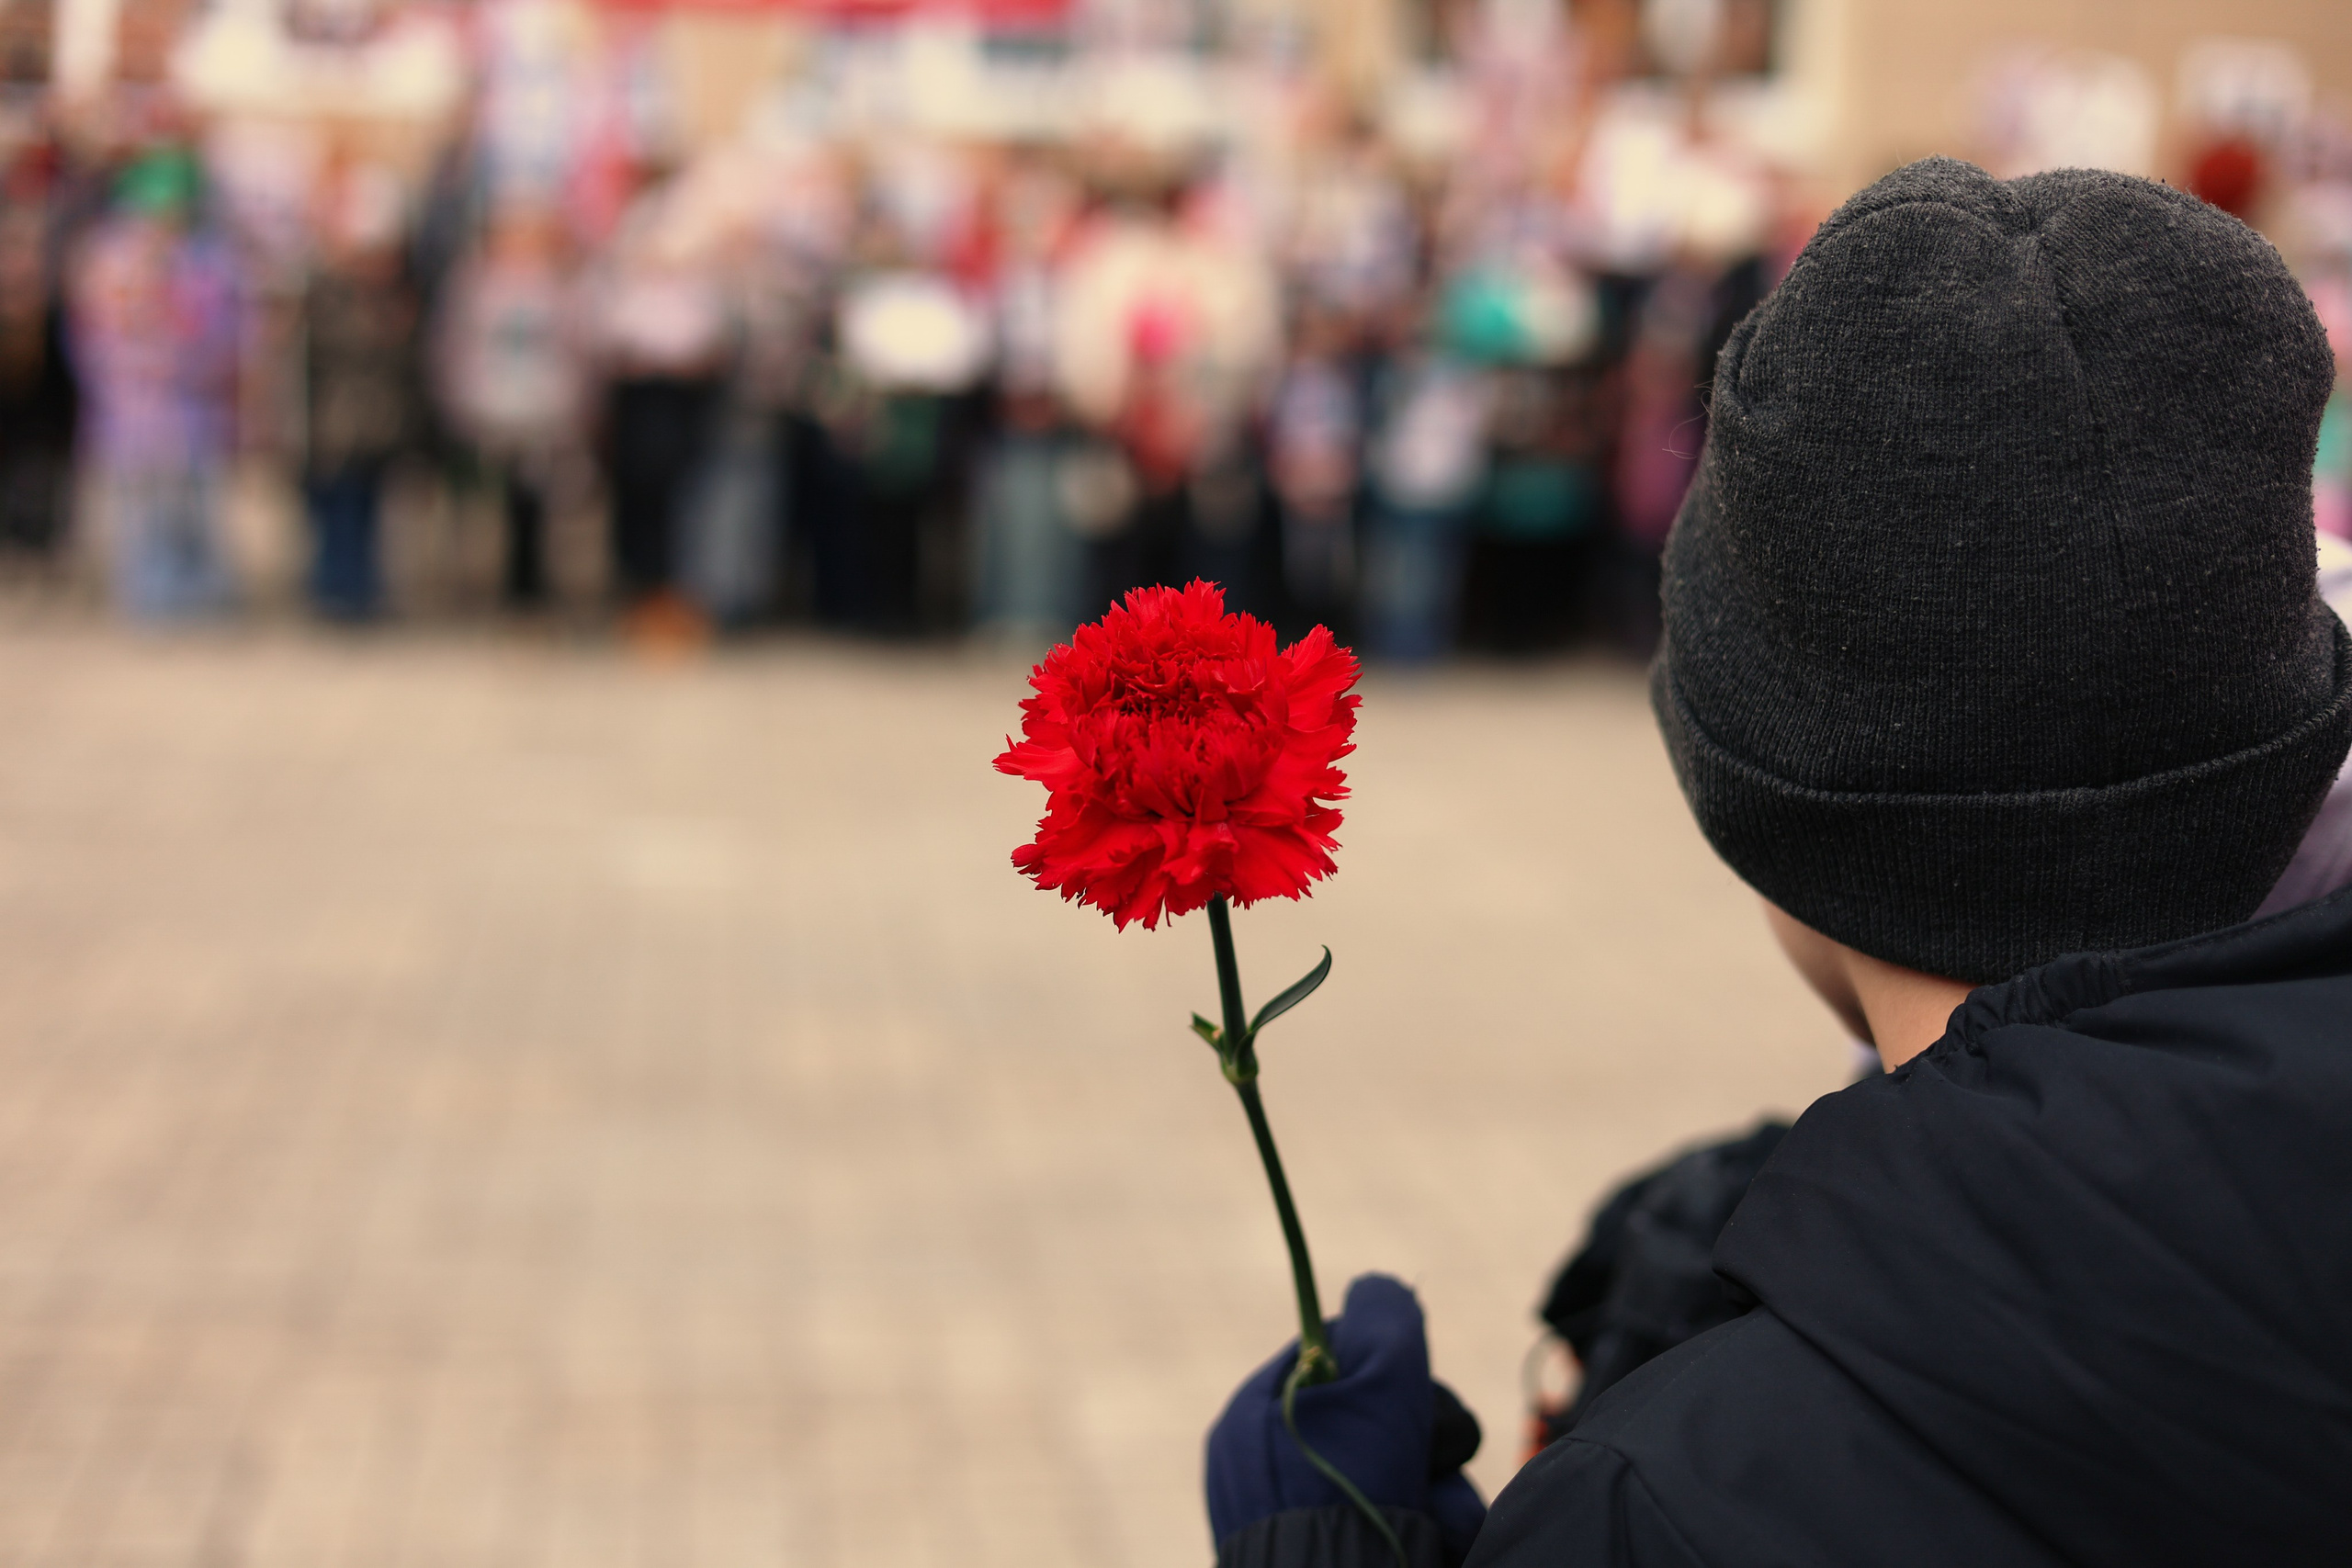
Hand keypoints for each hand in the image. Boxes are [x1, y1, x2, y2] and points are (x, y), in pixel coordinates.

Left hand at [1205, 1274, 1485, 1558]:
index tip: (1413, 1398)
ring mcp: (1290, 1519)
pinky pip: (1385, 1524)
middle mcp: (1264, 1466)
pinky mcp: (1320, 1560)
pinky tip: (1430, 1543)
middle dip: (1423, 1438)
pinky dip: (1420, 1528)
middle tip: (1433, 1459)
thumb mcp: (1381, 1378)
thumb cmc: (1353, 1486)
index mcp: (1256, 1412)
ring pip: (1390, 1475)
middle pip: (1371, 1418)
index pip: (1338, 1355)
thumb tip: (1382, 1289)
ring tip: (1435, 1518)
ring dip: (1434, 1490)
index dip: (1393, 1370)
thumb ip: (1388, 1319)